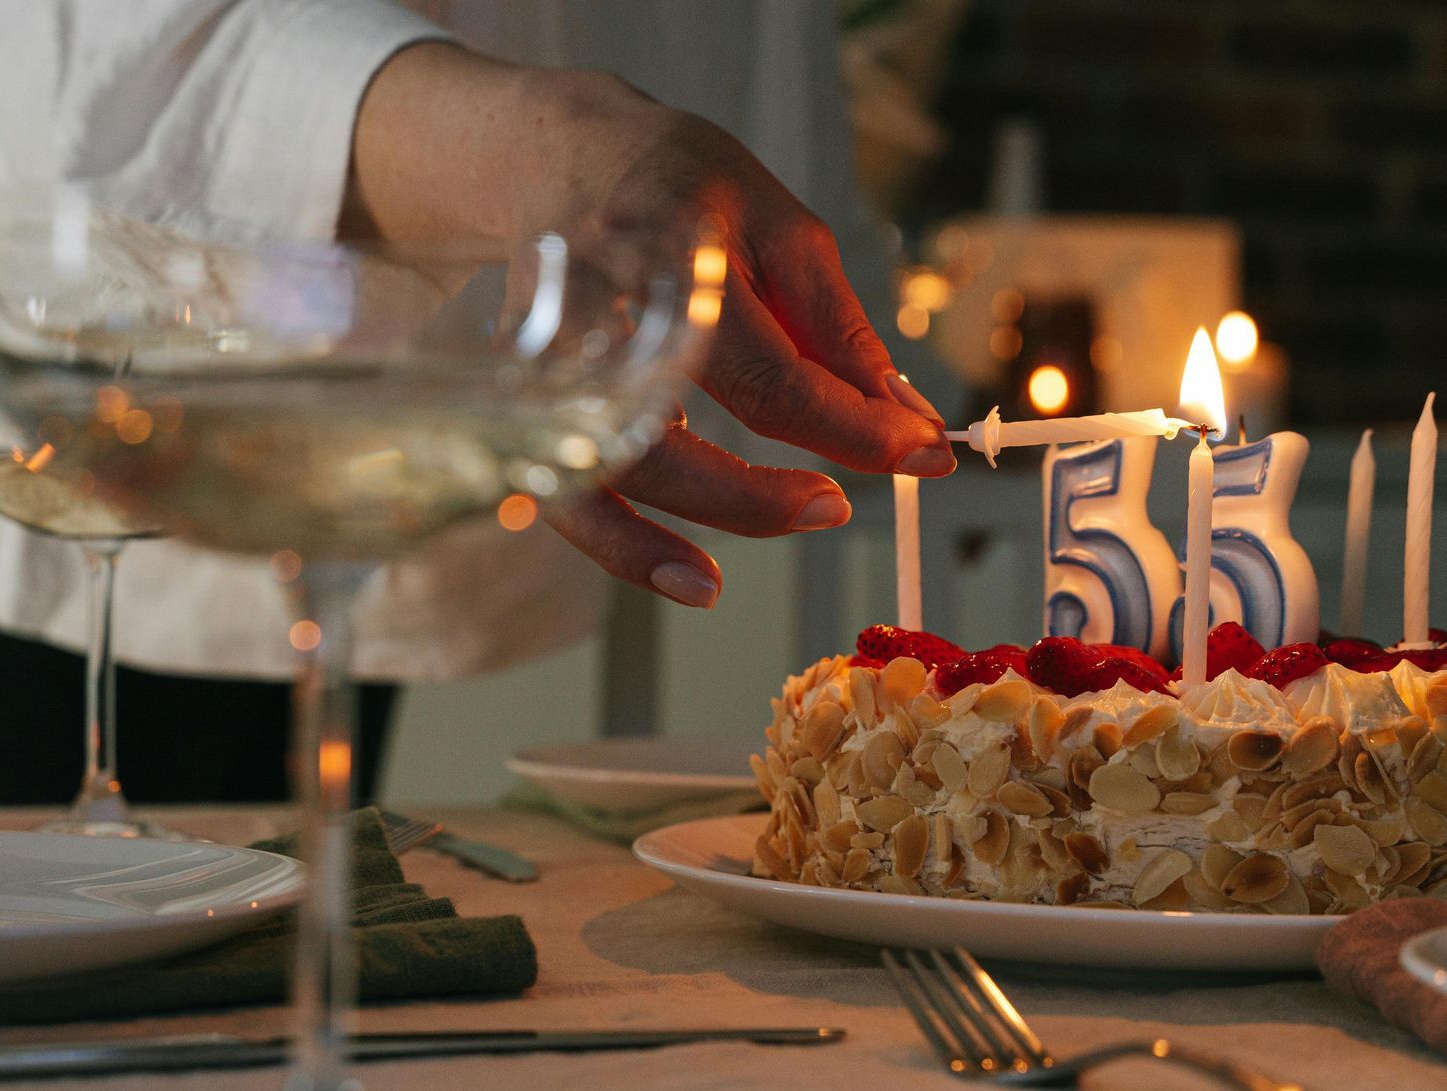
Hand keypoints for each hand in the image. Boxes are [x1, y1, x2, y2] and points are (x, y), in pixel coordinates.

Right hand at [348, 45, 952, 607]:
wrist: (560, 151)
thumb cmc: (685, 188)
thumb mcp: (781, 228)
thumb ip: (838, 327)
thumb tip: (902, 420)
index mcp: (678, 257)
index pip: (769, 372)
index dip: (852, 429)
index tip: (922, 455)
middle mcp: (597, 311)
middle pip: (661, 439)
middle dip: (753, 497)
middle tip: (835, 506)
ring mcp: (544, 359)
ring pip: (595, 480)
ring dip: (660, 547)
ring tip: (725, 584)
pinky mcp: (525, 398)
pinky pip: (567, 494)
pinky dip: (621, 547)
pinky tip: (685, 578)